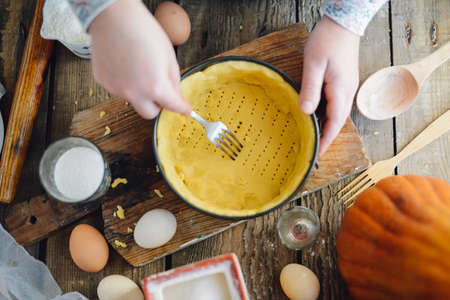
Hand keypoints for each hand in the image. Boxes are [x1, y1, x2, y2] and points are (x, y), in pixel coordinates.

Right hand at [88, 0, 190, 118]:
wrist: (114, 16)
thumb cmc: (142, 30)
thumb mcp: (168, 55)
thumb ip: (173, 80)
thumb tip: (175, 94)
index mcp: (154, 86)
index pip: (173, 106)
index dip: (183, 108)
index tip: (186, 110)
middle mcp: (134, 93)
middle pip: (150, 113)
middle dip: (157, 105)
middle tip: (160, 90)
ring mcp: (116, 89)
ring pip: (133, 99)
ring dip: (140, 91)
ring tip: (138, 66)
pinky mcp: (103, 82)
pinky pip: (118, 88)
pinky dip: (124, 82)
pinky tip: (125, 64)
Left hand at [299, 16, 359, 154]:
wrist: (344, 23)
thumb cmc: (327, 40)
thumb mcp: (314, 65)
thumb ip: (310, 89)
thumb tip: (306, 112)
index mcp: (341, 90)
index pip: (335, 123)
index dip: (327, 140)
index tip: (318, 154)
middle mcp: (347, 91)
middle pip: (338, 121)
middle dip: (328, 137)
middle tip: (315, 149)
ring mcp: (347, 86)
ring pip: (338, 113)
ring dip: (328, 126)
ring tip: (315, 137)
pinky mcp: (344, 81)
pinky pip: (337, 103)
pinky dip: (329, 114)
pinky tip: (318, 115)